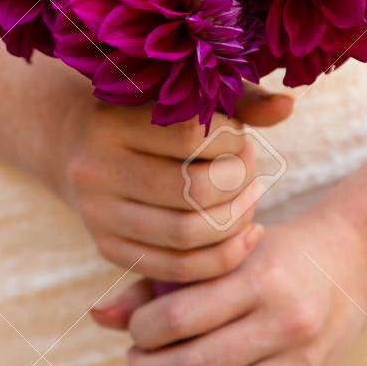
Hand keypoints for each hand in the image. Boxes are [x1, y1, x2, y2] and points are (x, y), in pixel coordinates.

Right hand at [64, 86, 293, 284]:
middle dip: (238, 185)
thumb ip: (238, 99)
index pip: (189, 135)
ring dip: (235, 222)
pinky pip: (176, 269)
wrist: (79, 145)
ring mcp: (96, 213)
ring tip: (251, 201)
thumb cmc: (149, 114)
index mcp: (112, 120)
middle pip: (192, 190)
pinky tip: (245, 235)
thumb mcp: (184, 97)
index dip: (230, 140)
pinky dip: (221, 257)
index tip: (240, 138)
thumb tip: (287, 106)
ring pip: (186, 234)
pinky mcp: (107, 248)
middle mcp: (95, 168)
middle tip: (252, 174)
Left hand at [94, 203, 366, 365]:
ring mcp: (296, 365)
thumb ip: (159, 281)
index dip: (142, 331)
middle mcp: (283, 323)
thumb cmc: (271, 252)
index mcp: (260, 279)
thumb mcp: (223, 251)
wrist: (350, 264)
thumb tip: (96, 317)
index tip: (132, 331)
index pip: (181, 316)